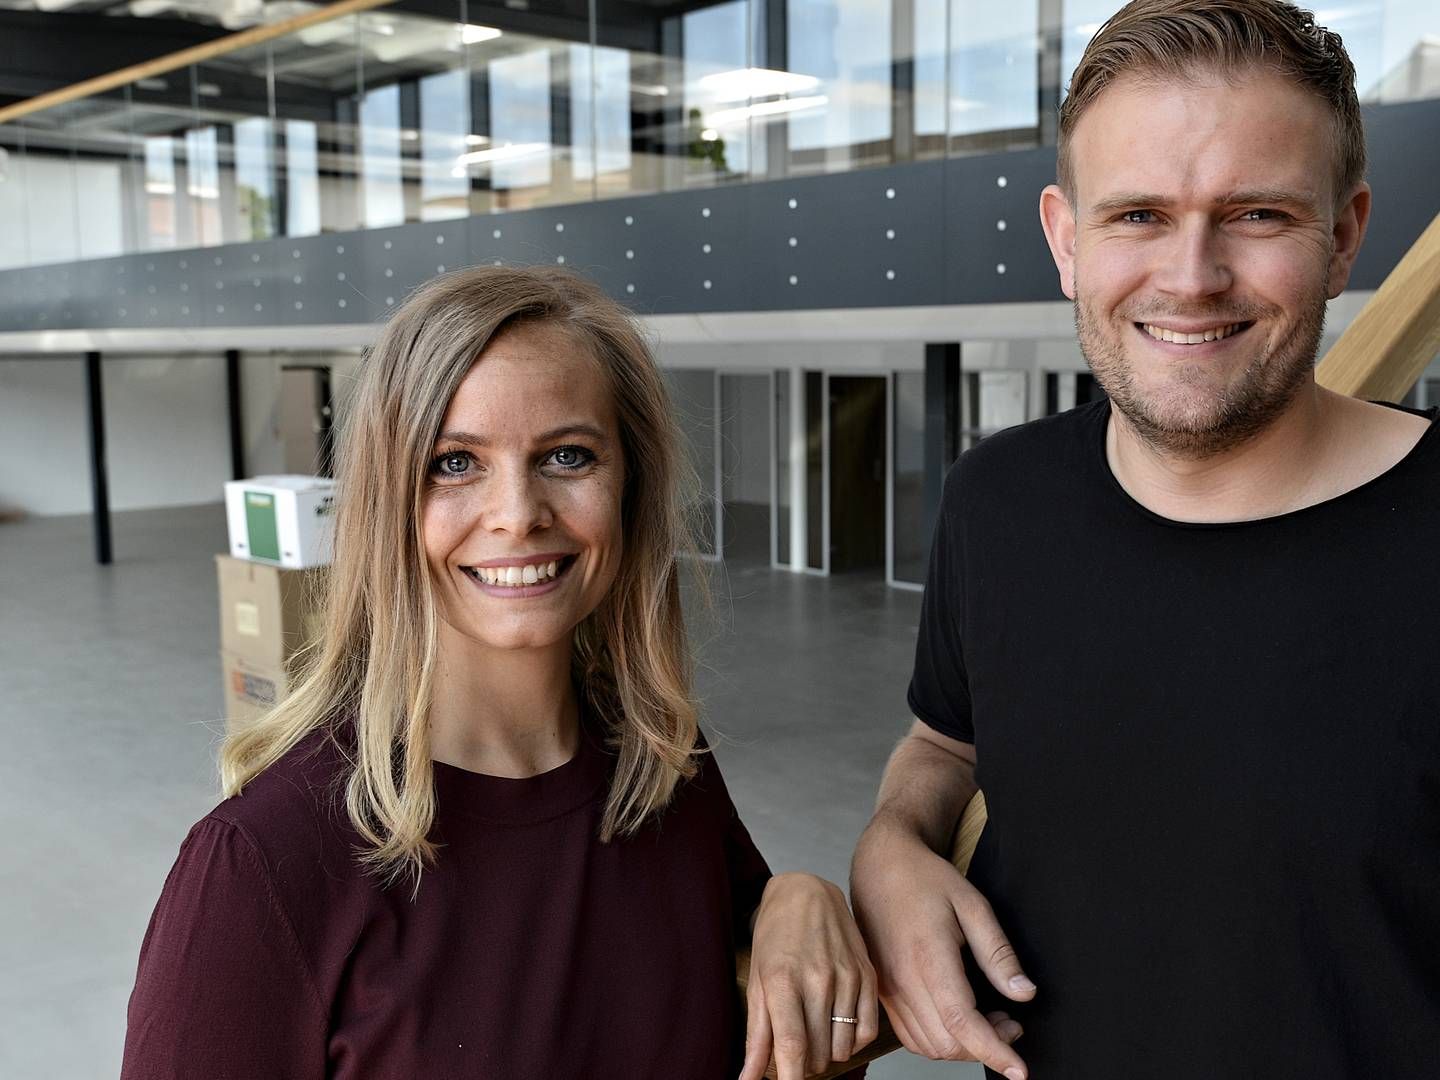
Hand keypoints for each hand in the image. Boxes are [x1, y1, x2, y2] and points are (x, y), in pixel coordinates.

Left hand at [738, 873, 878, 1079]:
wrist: (806, 891)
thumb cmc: (775, 934)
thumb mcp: (758, 980)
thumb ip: (756, 1035)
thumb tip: (747, 1079)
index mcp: (784, 981)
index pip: (793, 1048)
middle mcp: (818, 980)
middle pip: (817, 1054)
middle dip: (802, 1063)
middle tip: (793, 1046)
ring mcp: (847, 978)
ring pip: (841, 1048)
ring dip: (825, 1053)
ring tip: (813, 1031)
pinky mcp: (868, 976)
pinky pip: (866, 1032)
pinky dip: (851, 1042)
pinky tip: (836, 1027)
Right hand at [850, 827, 1033, 1078]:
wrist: (879, 864)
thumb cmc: (926, 879)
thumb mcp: (972, 904)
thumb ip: (998, 953)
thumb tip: (1024, 994)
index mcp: (928, 957)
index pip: (962, 1022)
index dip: (994, 1051)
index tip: (1020, 1069)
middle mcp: (902, 980)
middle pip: (946, 1043)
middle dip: (985, 1047)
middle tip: (1012, 1023)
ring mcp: (887, 989)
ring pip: (928, 1045)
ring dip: (963, 1046)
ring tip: (990, 1020)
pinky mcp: (882, 992)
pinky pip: (911, 1035)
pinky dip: (940, 1040)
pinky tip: (959, 1017)